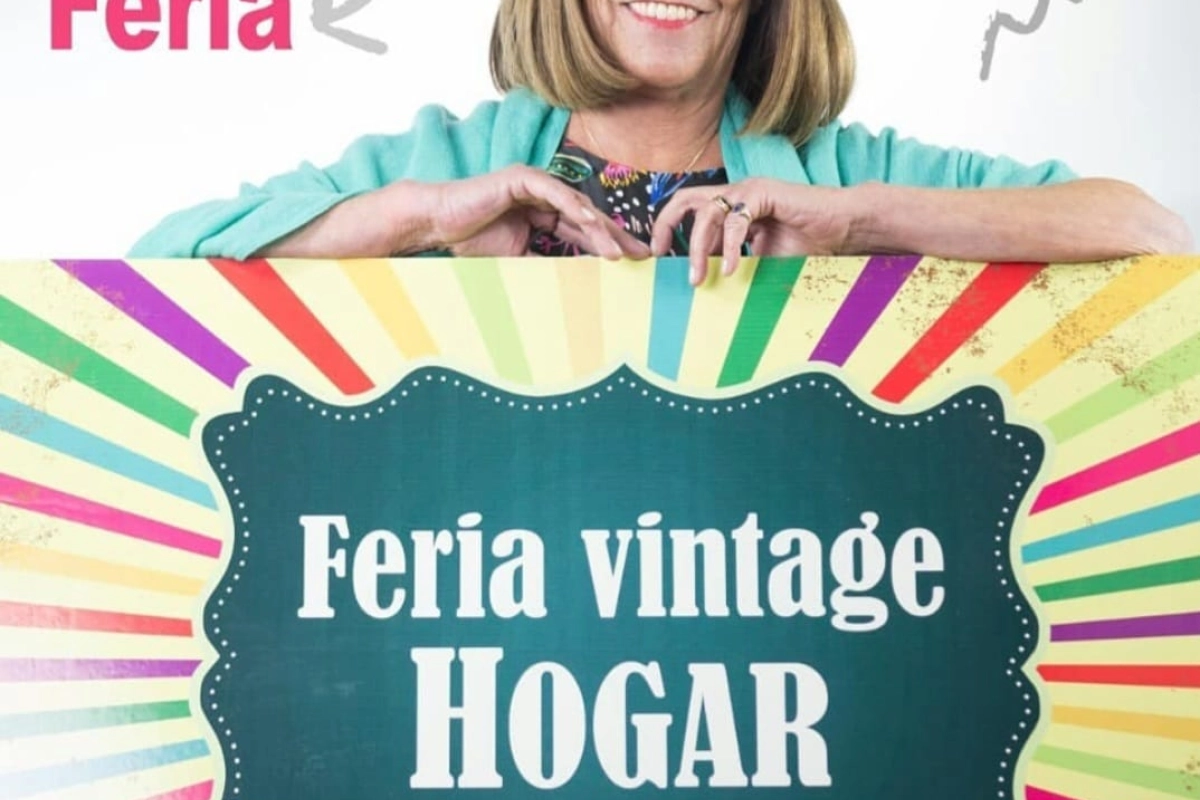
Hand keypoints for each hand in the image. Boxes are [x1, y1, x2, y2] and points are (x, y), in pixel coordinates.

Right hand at [426, 165, 650, 258]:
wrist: (440, 224)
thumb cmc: (472, 241)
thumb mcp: (519, 259)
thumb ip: (545, 263)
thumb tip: (572, 286)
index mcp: (544, 212)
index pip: (583, 230)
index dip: (606, 245)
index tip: (631, 264)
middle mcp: (544, 194)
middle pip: (587, 217)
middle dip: (614, 237)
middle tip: (640, 256)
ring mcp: (534, 183)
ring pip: (576, 205)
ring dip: (599, 228)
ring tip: (618, 251)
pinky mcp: (521, 177)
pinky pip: (554, 192)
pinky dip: (574, 207)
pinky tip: (592, 224)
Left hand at [650, 179, 855, 284]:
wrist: (842, 227)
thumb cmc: (807, 244)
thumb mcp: (760, 260)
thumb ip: (732, 263)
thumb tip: (703, 285)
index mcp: (731, 207)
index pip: (688, 209)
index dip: (668, 227)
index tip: (658, 255)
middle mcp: (735, 195)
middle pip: (685, 199)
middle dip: (666, 225)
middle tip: (661, 254)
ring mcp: (749, 191)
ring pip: (706, 212)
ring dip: (697, 247)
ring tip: (697, 277)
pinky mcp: (764, 193)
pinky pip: (736, 220)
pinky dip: (729, 247)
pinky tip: (729, 269)